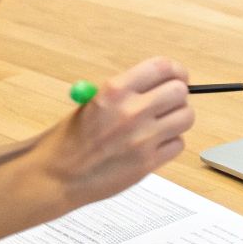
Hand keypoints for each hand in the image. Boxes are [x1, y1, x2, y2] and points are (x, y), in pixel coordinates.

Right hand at [33, 57, 193, 205]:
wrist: (57, 176)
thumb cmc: (71, 140)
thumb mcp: (94, 102)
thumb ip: (127, 92)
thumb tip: (161, 84)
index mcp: (115, 90)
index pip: (162, 67)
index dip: (175, 70)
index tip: (178, 76)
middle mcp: (131, 111)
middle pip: (180, 92)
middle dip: (177, 96)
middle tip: (169, 103)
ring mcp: (142, 138)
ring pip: (186, 117)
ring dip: (177, 119)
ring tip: (161, 125)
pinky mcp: (148, 162)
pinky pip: (178, 144)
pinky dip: (170, 144)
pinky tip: (153, 145)